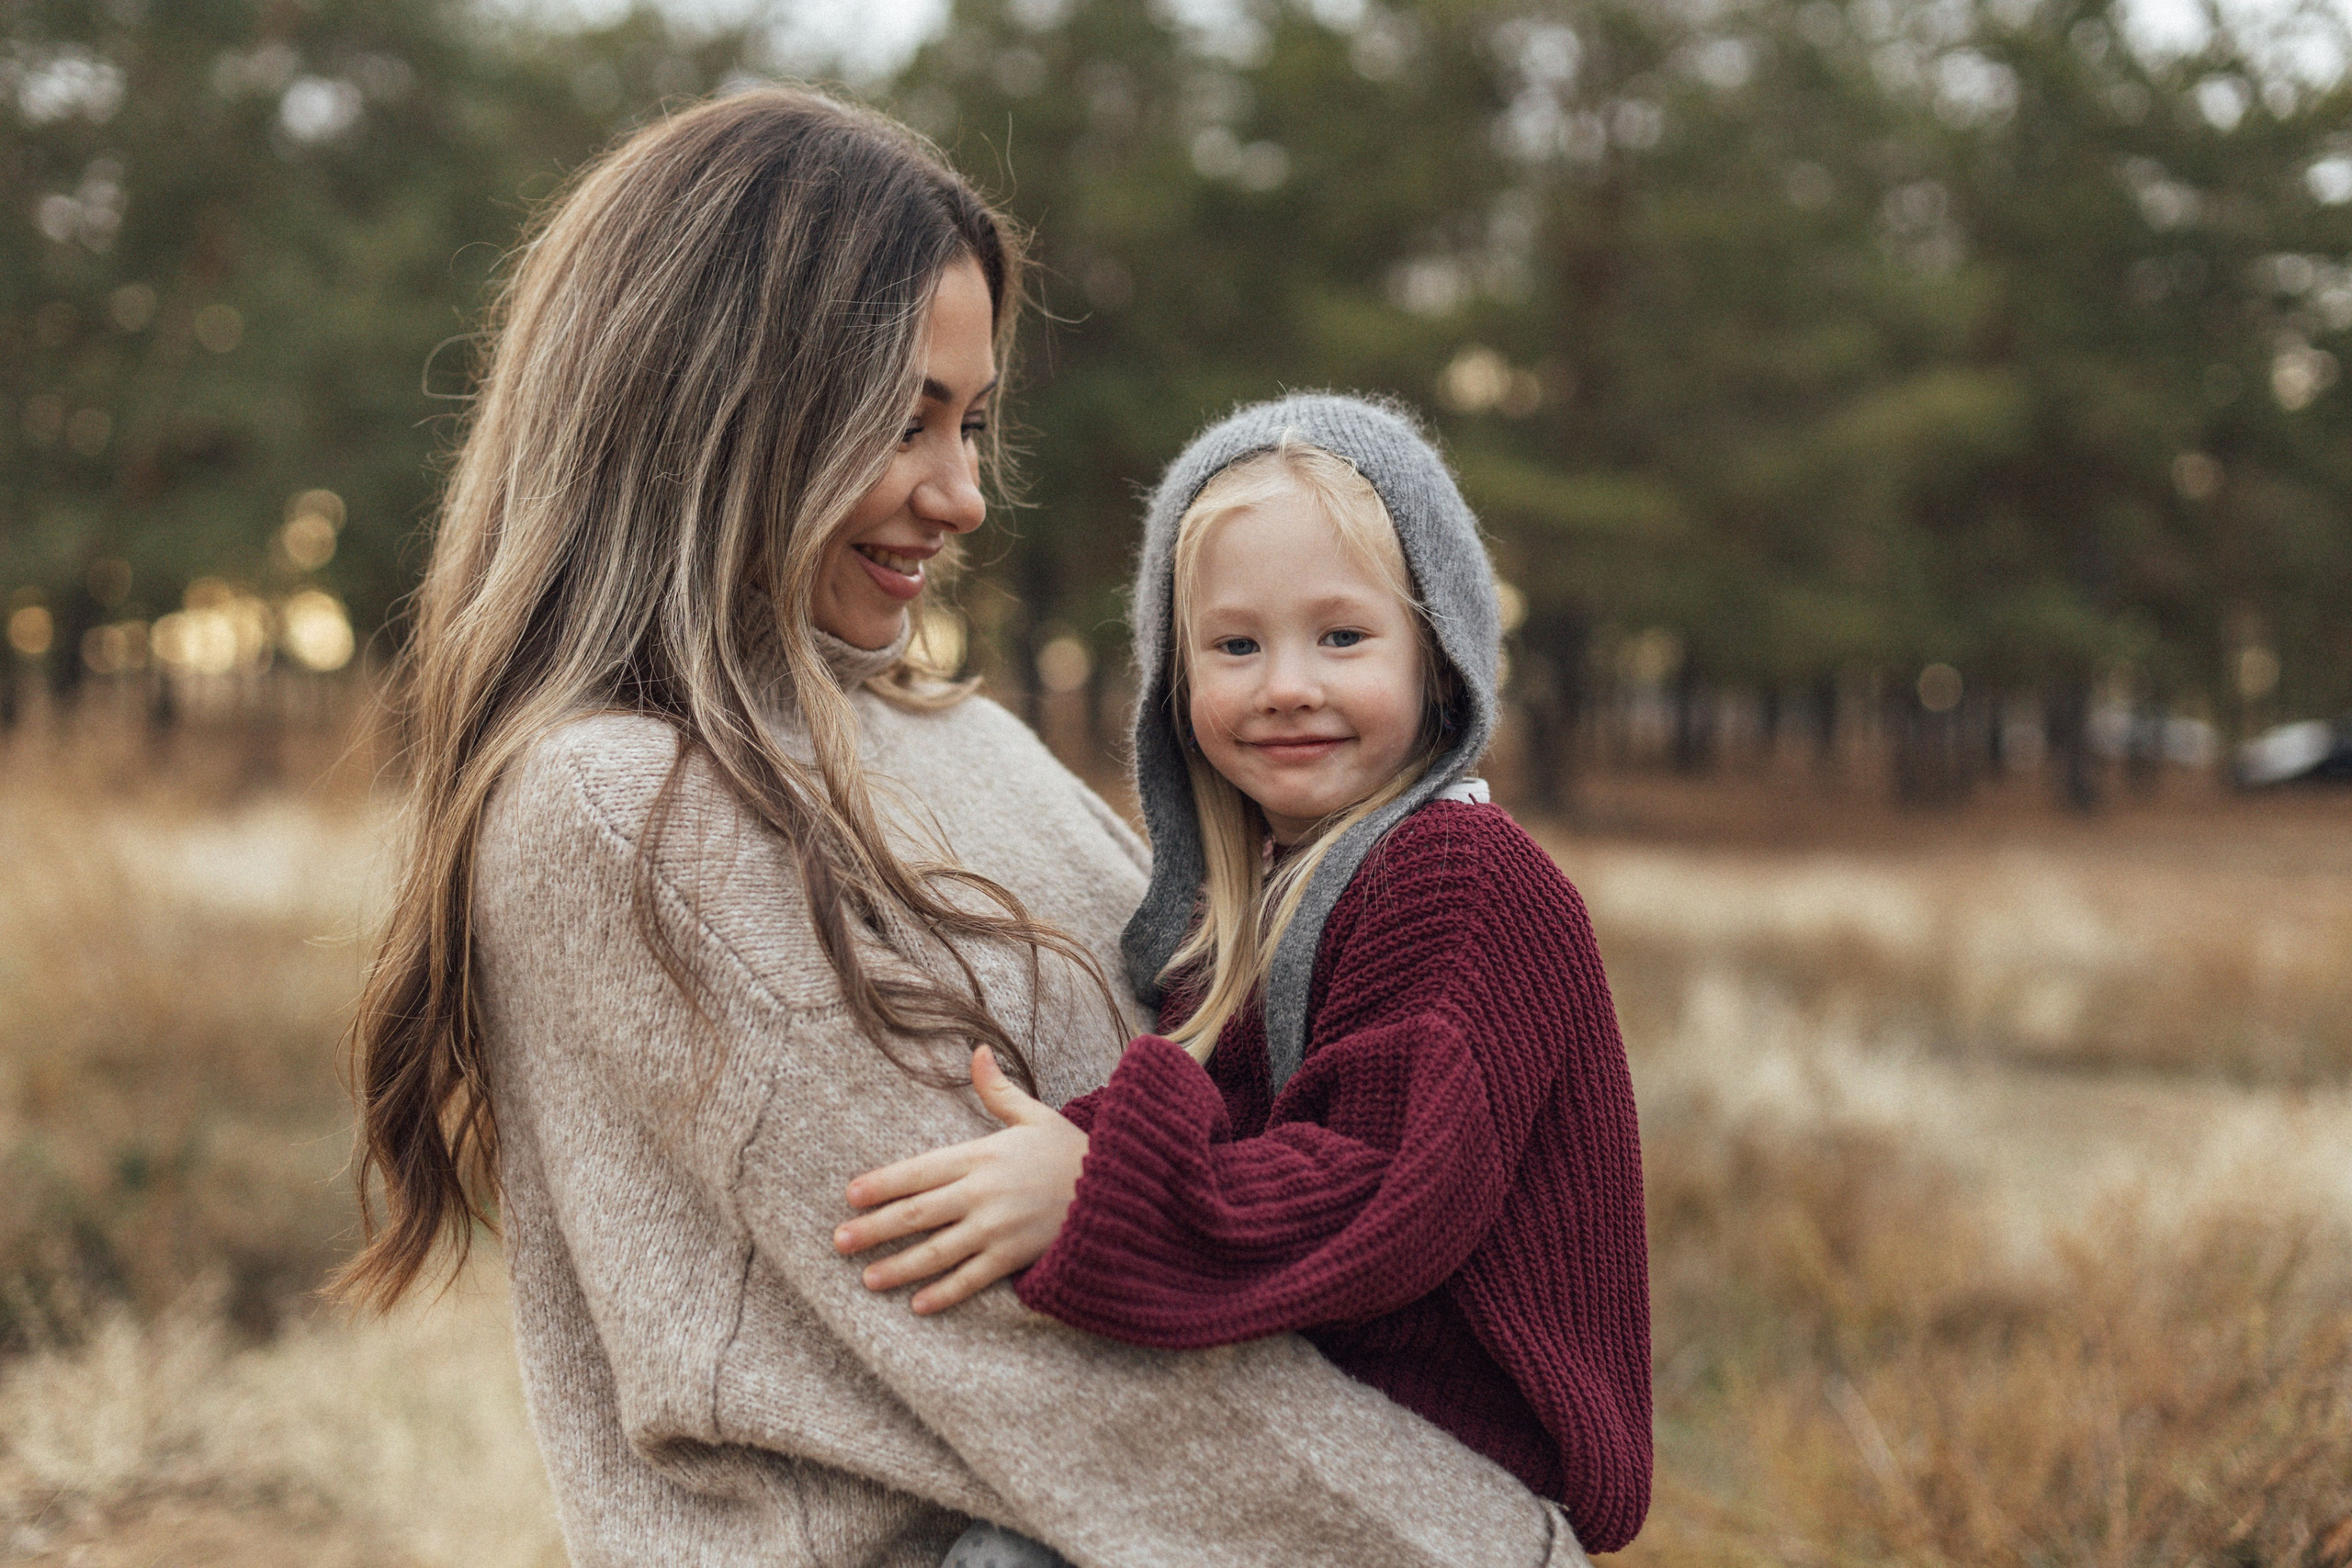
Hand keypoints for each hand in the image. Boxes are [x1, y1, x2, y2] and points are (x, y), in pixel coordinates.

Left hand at [834, 1046, 1087, 1313]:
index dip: (883, 1183)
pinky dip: (945, 1293)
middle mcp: (984, 1193)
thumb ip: (997, 1090)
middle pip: (918, 1213)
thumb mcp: (1035, 1115)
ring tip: (867, 1278)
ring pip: (938, 1251)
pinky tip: (918, 1305)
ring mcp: (999, 1227)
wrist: (1122, 1187)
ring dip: (899, 1266)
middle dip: (875, 1228)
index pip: (920, 1170)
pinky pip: (973, 1279)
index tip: (850, 1194)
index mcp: (982, 1155)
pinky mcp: (1016, 1256)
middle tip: (839, 1241)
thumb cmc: (1072, 1151)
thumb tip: (976, 1051)